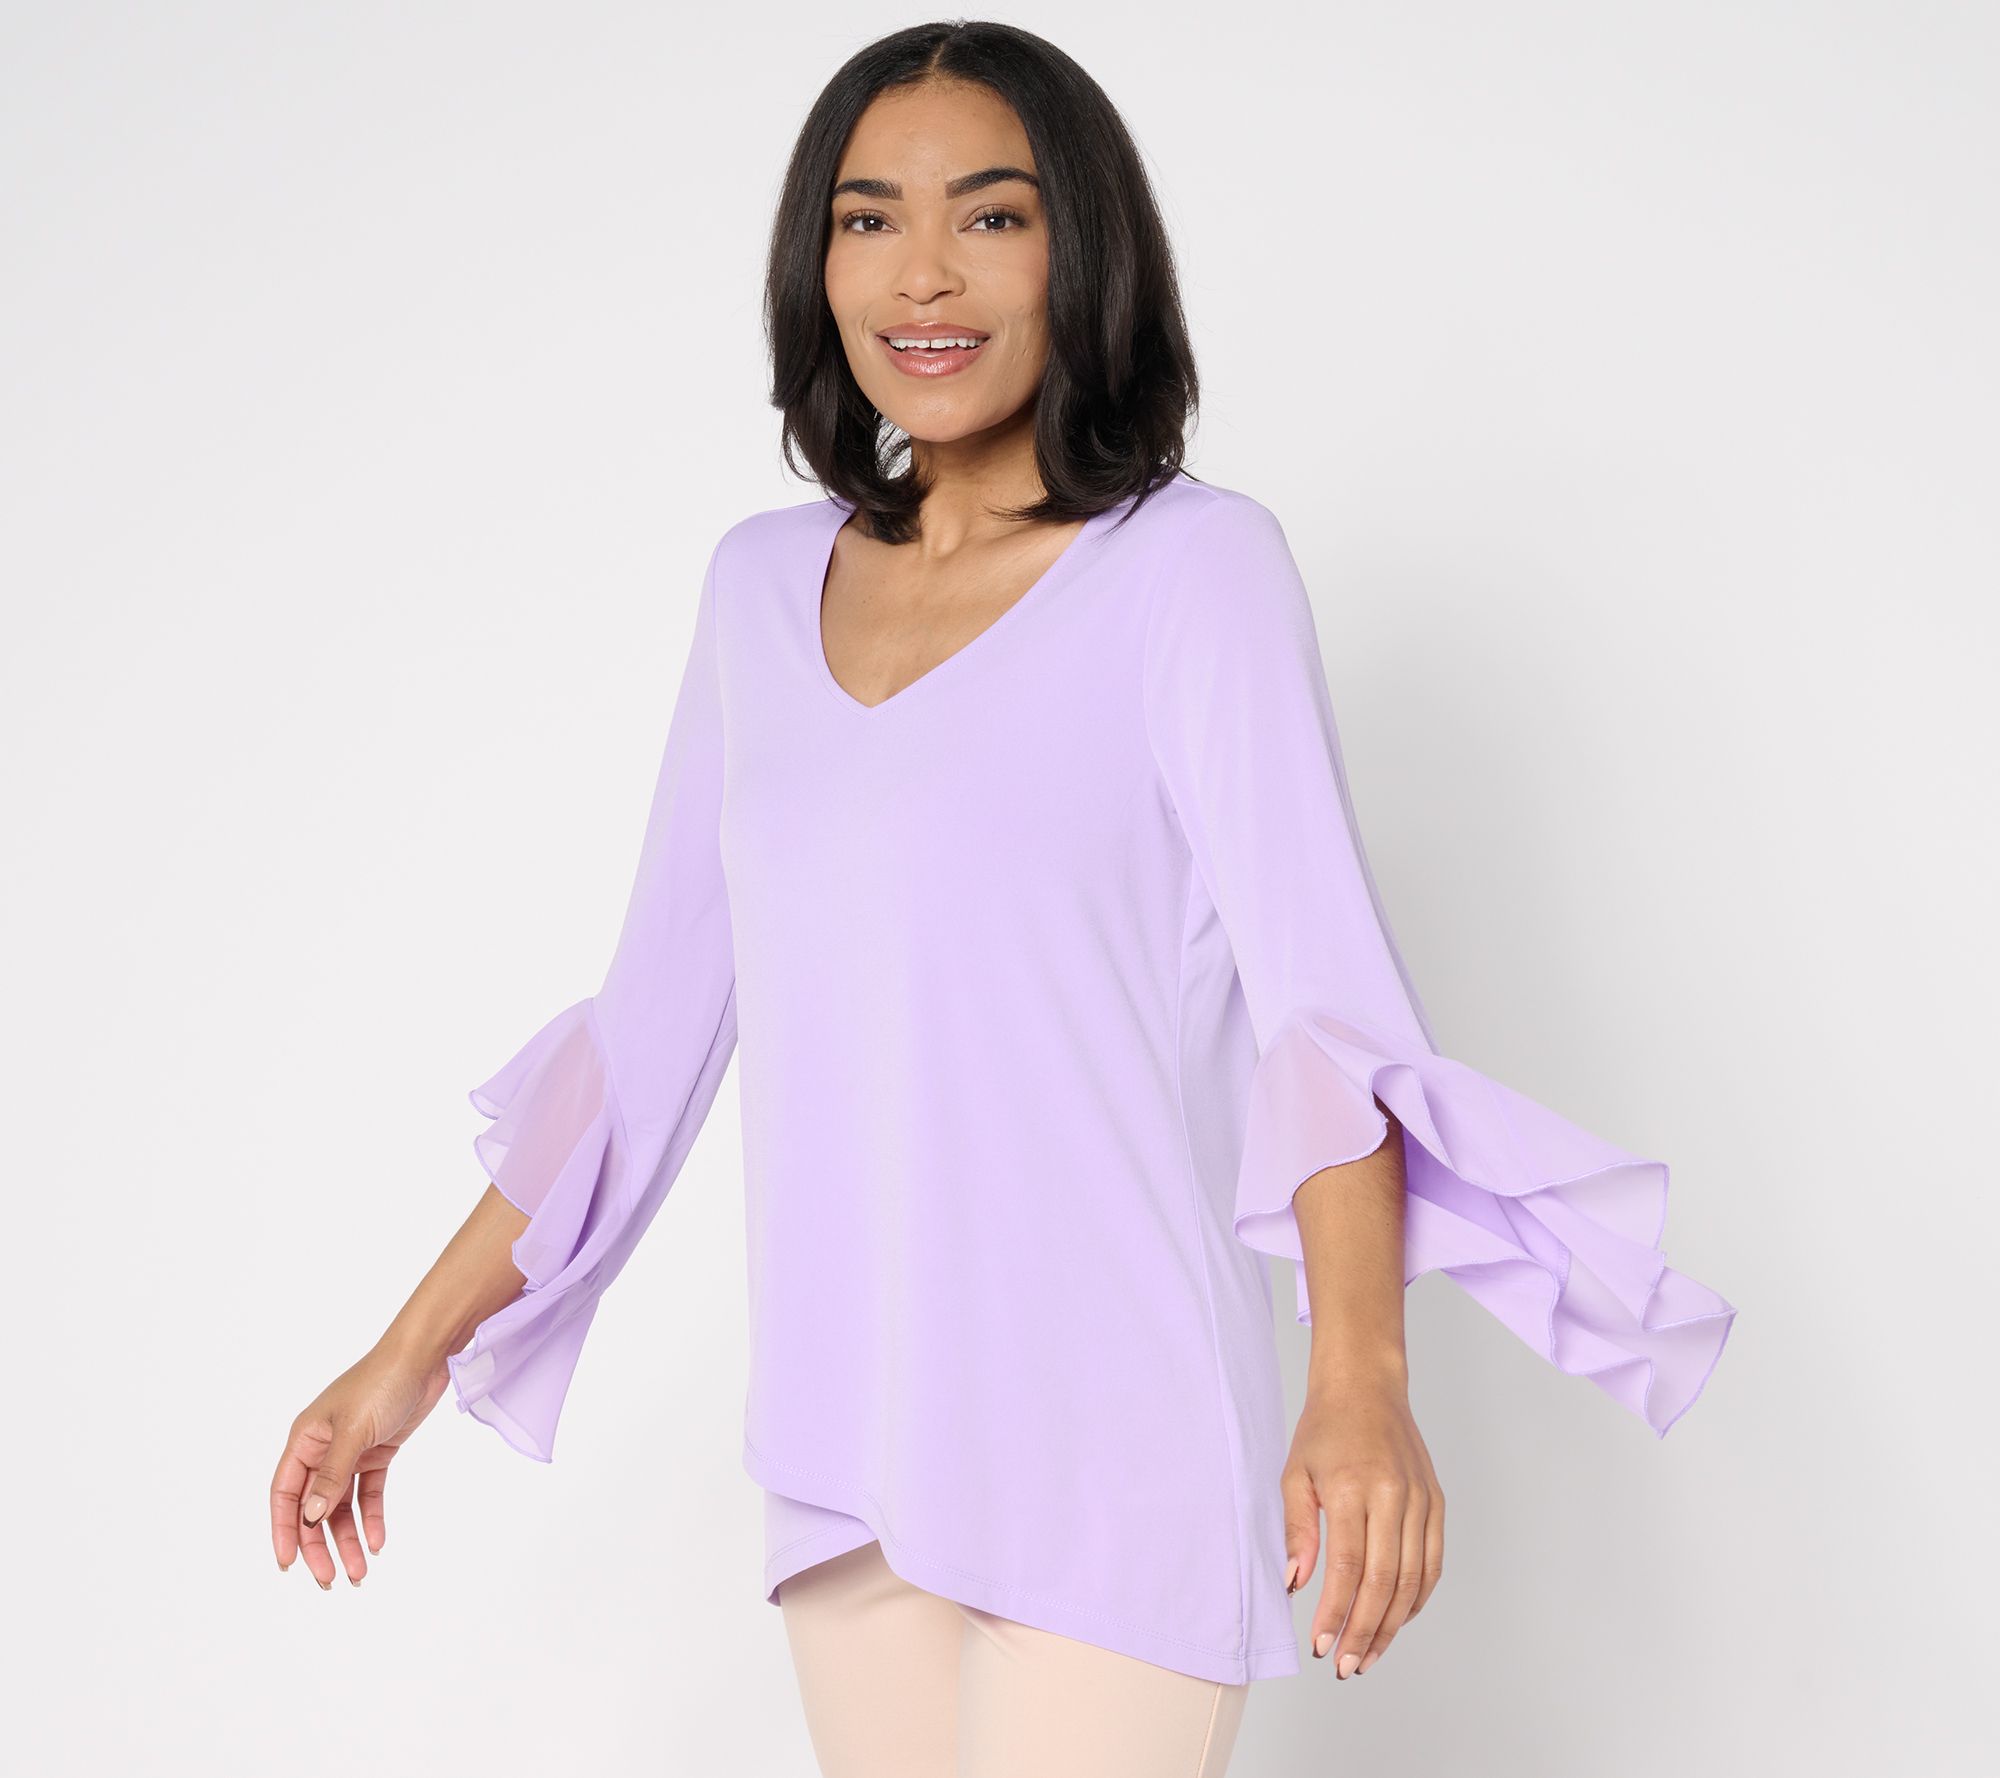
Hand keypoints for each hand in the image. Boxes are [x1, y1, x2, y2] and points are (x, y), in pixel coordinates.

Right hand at [269, 1344, 451, 1587]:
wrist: (424, 1357)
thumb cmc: (381, 1383)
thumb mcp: (354, 1431)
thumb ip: (332, 1475)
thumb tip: (311, 1517)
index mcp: (305, 1440)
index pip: (285, 1494)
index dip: (283, 1530)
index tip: (288, 1565)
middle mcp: (323, 1448)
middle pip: (314, 1507)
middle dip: (319, 1545)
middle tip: (330, 1580)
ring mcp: (351, 1452)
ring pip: (342, 1506)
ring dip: (348, 1539)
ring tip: (359, 1573)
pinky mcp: (378, 1452)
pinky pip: (369, 1493)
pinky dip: (372, 1517)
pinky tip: (378, 1542)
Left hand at [1282, 1370, 1443, 1677]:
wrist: (1367, 1388)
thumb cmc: (1325, 1430)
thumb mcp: (1294, 1473)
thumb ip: (1296, 1530)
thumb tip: (1296, 1585)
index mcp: (1354, 1487)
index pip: (1349, 1567)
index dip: (1336, 1612)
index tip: (1320, 1645)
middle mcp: (1393, 1495)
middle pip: (1385, 1582)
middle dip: (1364, 1631)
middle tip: (1345, 1665)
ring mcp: (1421, 1500)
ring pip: (1413, 1579)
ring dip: (1391, 1625)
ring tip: (1366, 1655)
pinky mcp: (1436, 1503)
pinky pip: (1432, 1563)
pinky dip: (1416, 1598)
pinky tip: (1395, 1620)